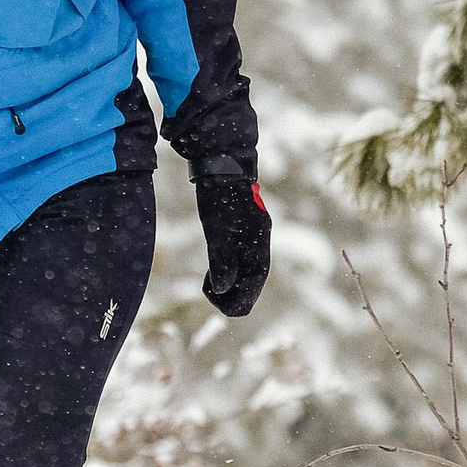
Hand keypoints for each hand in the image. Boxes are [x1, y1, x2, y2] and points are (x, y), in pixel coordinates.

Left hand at [193, 167, 269, 317]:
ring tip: (208, 274)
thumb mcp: (217, 229)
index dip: (230, 300)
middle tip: (207, 283)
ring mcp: (253, 243)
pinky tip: (214, 265)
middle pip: (249, 289)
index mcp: (259, 249)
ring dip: (227, 284)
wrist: (221, 167)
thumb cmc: (219, 196)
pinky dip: (227, 271)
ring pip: (244, 279)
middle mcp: (260, 249)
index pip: (251, 291)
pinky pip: (240, 266)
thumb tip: (223, 290)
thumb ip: (222, 260)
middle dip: (228, 294)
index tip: (210, 291)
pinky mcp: (244, 237)